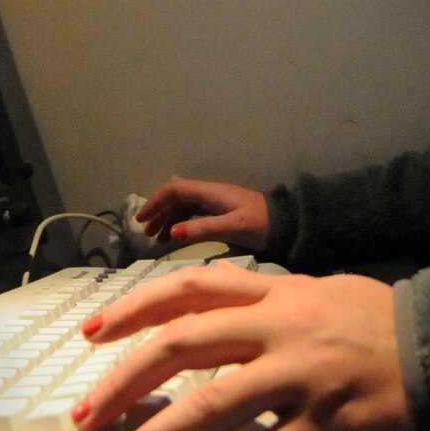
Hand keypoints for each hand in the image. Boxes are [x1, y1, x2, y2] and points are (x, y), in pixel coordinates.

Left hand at [73, 264, 413, 430]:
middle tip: (85, 415)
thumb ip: (267, 305)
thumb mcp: (320, 291)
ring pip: (207, 408)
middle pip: (180, 346)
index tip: (92, 332)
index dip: (133, 308)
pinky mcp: (323, 426)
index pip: (188, 290)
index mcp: (275, 294)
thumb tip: (215, 322)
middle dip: (121, 381)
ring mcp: (300, 378)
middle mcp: (279, 329)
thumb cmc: (384, 322)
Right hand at [136, 177, 268, 250]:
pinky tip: (176, 238)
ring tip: (156, 240)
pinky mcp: (222, 213)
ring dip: (168, 220)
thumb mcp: (232, 227)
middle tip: (146, 234)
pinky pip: (193, 215)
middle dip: (158, 213)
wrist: (288, 225)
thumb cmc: (261, 224)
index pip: (175, 190)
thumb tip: (173, 232)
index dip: (155, 202)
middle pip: (176, 198)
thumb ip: (203, 229)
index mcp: (210, 192)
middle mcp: (210, 194)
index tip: (141, 220)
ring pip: (184, 207)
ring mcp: (216, 203)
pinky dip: (181, 225)